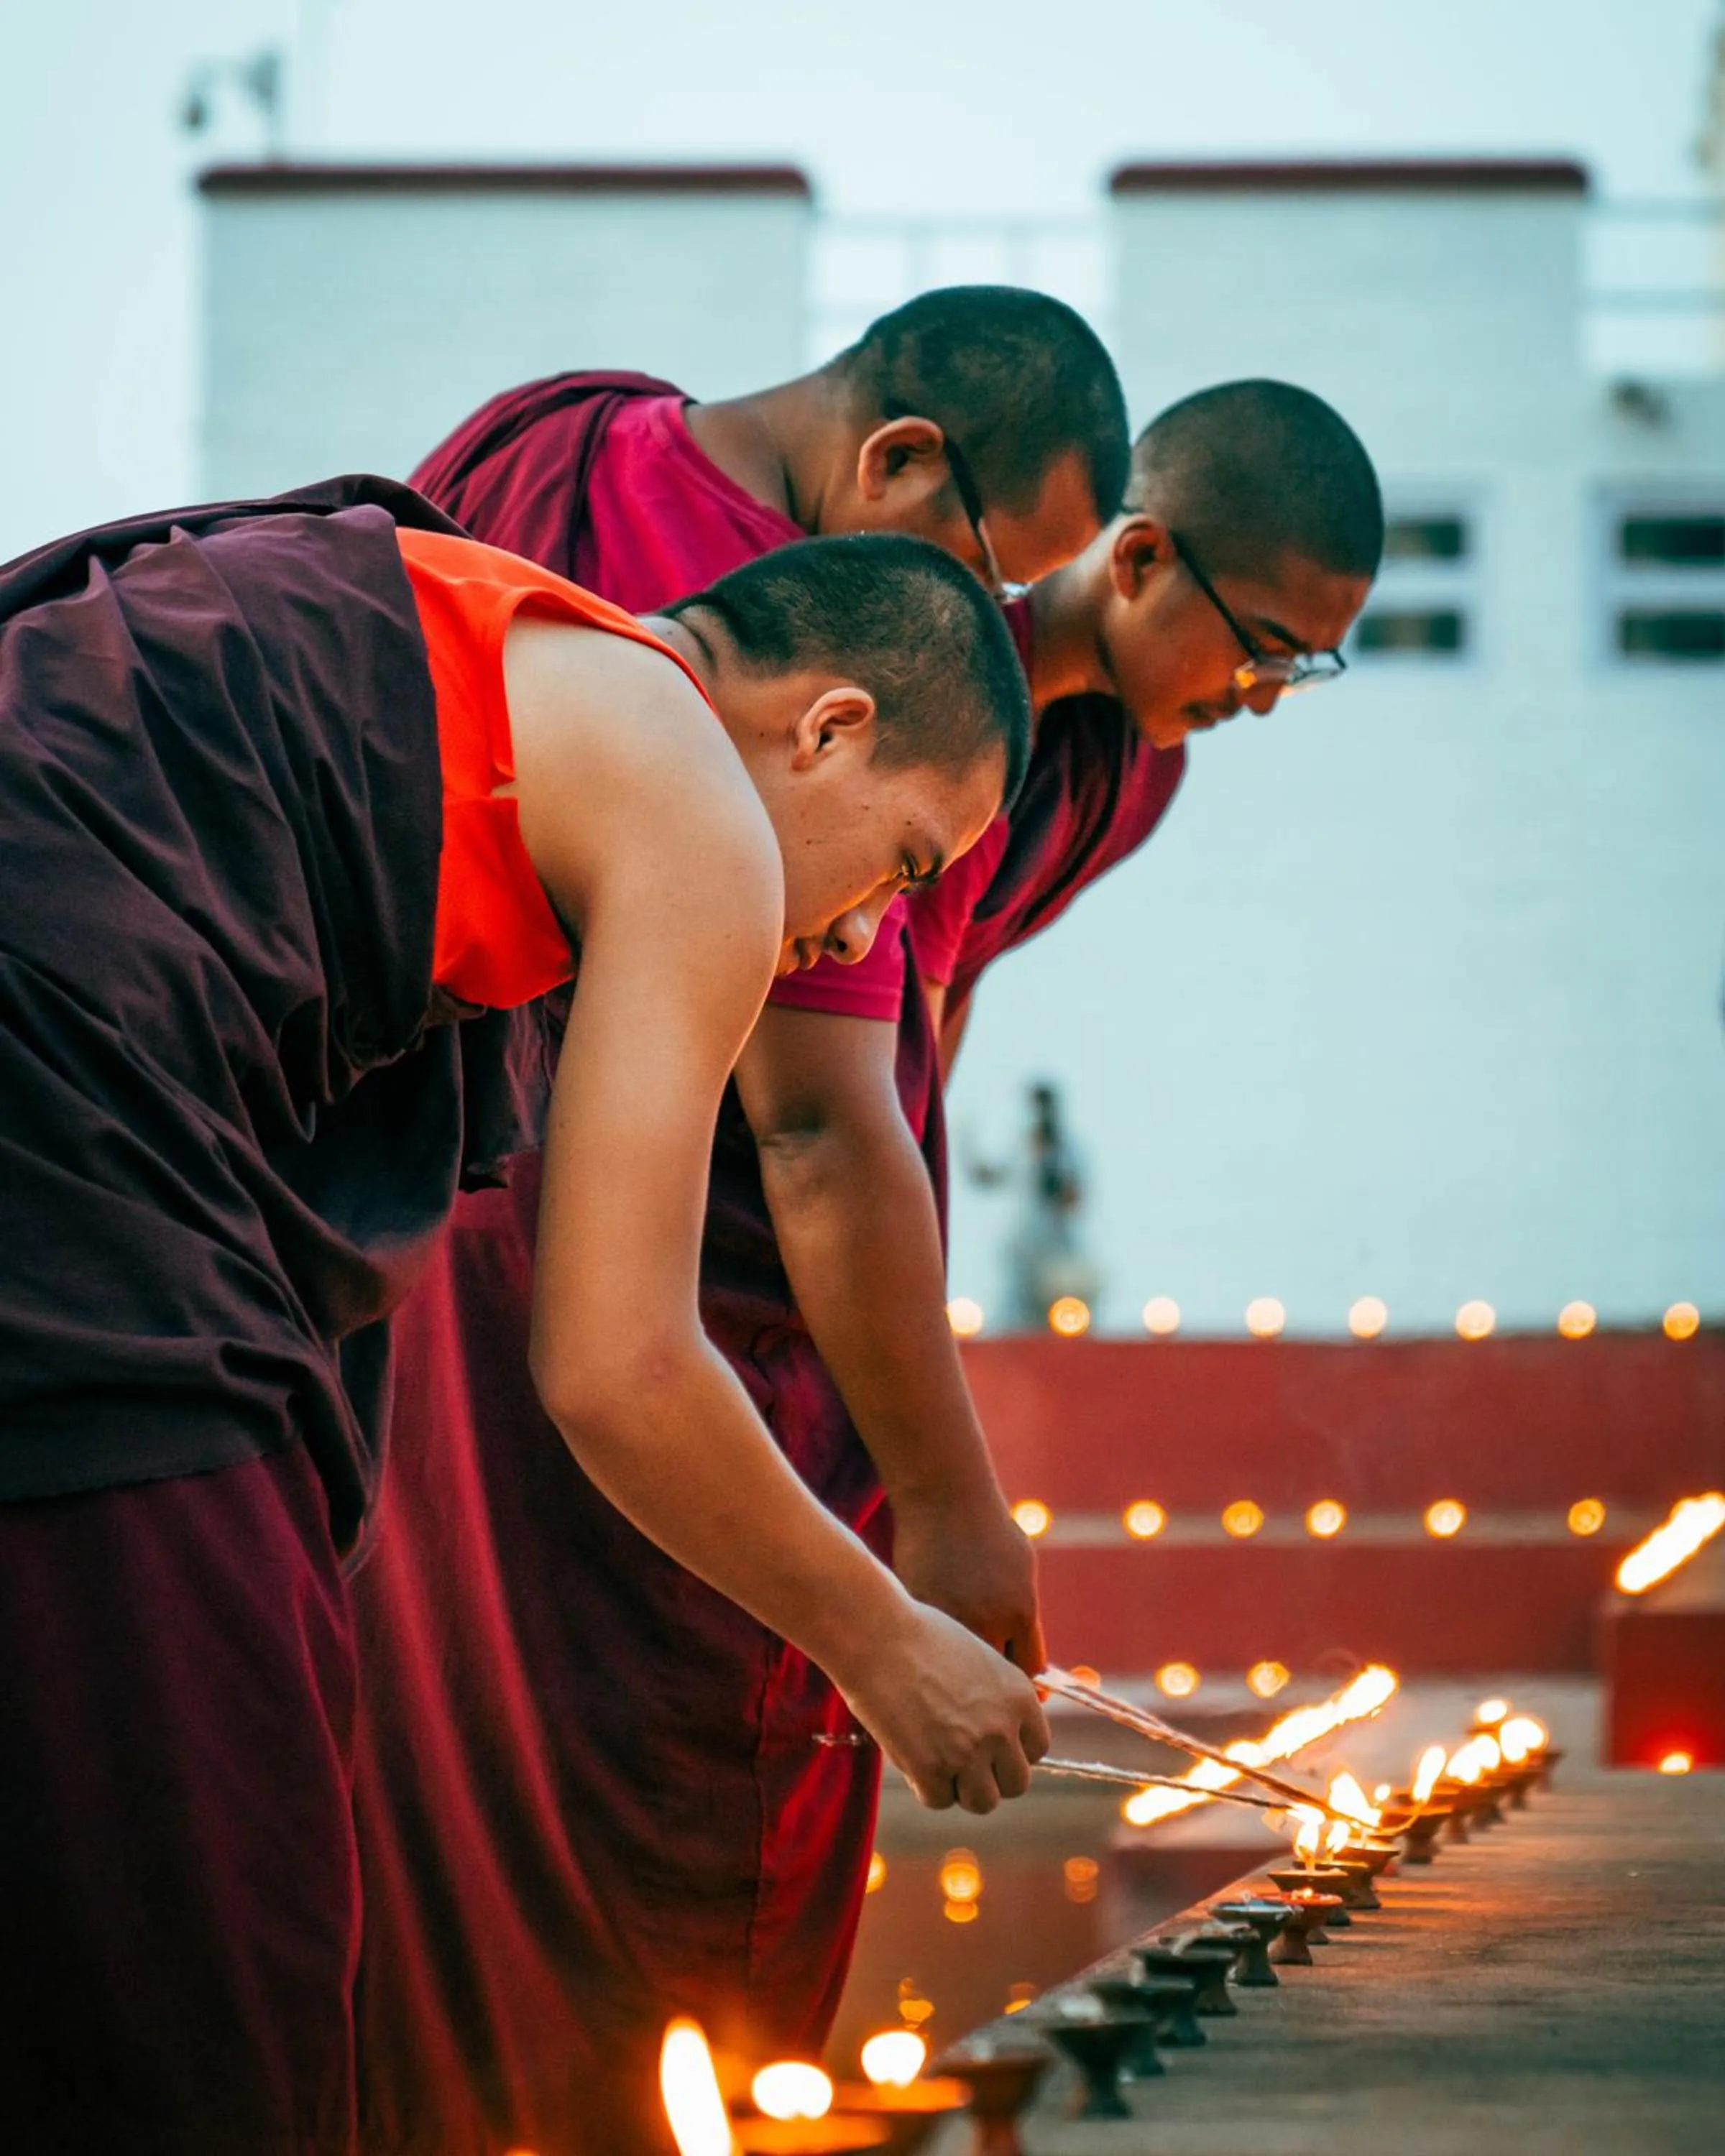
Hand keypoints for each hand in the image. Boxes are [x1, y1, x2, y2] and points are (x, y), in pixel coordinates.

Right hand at [836, 1600, 1049, 1814]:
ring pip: (983, 1802)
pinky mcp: (932, 1770)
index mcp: (1020, 1697)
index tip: (988, 1743)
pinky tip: (910, 1753)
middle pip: (1016, 1784)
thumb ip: (997, 1700)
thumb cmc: (920, 1636)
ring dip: (962, 1787)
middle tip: (960, 1756)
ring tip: (937, 1759)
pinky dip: (924, 1785)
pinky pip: (939, 1799)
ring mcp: (969, 1753)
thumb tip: (1000, 1737)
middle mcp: (1002, 1728)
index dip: (1010, 1750)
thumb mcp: (979, 1659)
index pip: (1037, 1748)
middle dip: (990, 1775)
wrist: (876, 1634)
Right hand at [891, 1487, 1046, 1675]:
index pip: (1030, 1672)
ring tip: (954, 1662)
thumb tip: (1026, 1659)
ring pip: (958, 1670)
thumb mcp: (1020, 1569)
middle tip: (984, 1676)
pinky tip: (929, 1638)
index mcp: (1020, 1612)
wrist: (944, 1499)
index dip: (1025, 1682)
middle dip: (991, 1682)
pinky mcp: (919, 1613)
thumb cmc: (988, 1528)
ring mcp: (950, 1620)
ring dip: (959, 1671)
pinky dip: (932, 1649)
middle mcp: (988, 1622)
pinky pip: (930, 1647)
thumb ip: (1023, 1615)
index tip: (1017, 1681)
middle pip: (994, 1678)